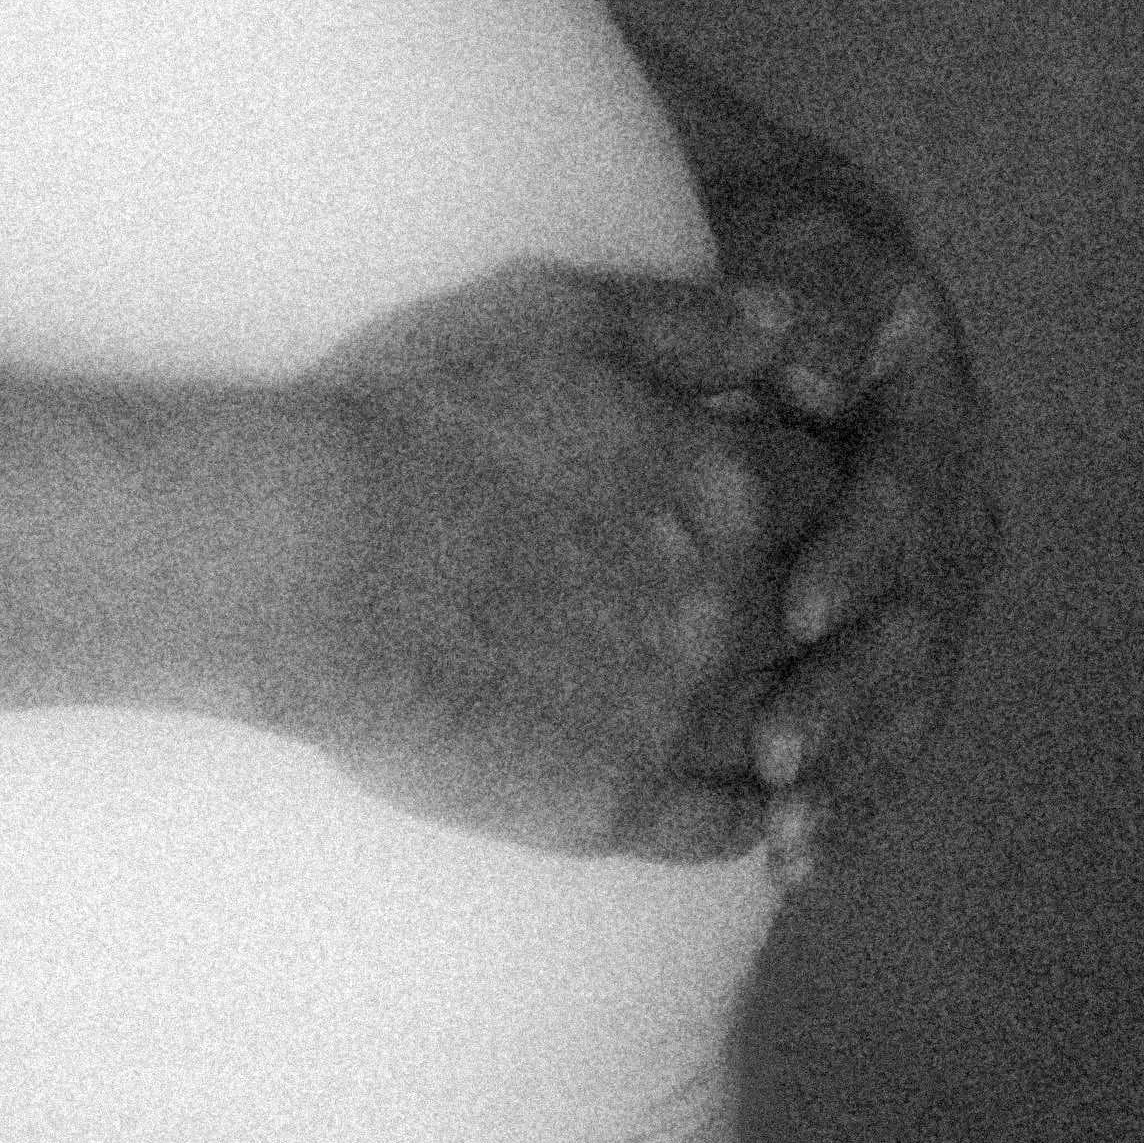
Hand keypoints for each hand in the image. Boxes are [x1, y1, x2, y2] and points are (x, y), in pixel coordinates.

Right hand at [272, 258, 846, 859]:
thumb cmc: (420, 414)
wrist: (313, 558)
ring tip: (767, 694)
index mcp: (727, 485)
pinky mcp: (618, 807)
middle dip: (812, 597)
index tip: (774, 480)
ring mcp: (679, 720)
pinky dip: (748, 807)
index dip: (804, 478)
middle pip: (828, 613)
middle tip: (768, 586)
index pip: (830, 487)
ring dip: (794, 709)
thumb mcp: (560, 315)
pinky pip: (731, 827)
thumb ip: (699, 320)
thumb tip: (811, 323)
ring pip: (795, 727)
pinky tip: (732, 786)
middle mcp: (730, 609)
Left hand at [690, 138, 1002, 880]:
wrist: (753, 248)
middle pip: (918, 615)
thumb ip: (811, 290)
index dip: (860, 556)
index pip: (911, 494)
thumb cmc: (751, 234)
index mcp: (933, 405)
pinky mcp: (880, 627)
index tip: (794, 610)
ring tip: (782, 836)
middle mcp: (950, 499)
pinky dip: (844, 785)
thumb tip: (822, 363)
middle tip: (773, 754)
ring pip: (905, 686)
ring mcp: (922, 573)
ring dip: (852, 765)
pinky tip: (790, 857)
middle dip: (851, 693)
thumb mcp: (791, 235)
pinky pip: (879, 717)